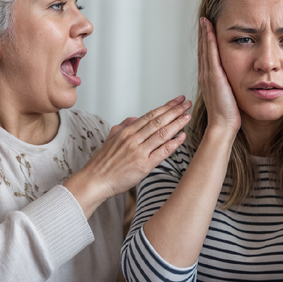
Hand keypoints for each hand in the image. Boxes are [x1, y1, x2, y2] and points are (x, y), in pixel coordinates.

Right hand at [68, 96, 191, 214]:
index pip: (150, 115)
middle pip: (158, 121)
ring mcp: (139, 152)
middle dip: (175, 111)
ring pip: (162, 134)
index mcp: (126, 132)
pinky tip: (182, 137)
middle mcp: (133, 139)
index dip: (166, 107)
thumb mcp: (110, 139)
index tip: (177, 100)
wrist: (95, 181)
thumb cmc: (103, 164)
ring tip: (188, 116)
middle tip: (187, 103)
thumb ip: (123, 127)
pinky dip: (173, 144)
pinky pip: (162, 152)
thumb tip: (135, 119)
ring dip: (177, 124)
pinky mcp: (144, 166)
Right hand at [198, 17, 239, 135]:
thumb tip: (237, 78)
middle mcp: (205, 75)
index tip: (207, 29)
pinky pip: (210, 54)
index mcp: (209, 79)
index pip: (207, 56)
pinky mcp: (213, 76)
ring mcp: (207, 75)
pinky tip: (209, 29)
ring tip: (205, 19)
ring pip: (204, 49)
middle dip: (203, 34)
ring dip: (204, 33)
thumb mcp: (229, 94)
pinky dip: (208, 41)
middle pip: (203, 49)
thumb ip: (230, 84)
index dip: (206, 42)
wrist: (223, 125)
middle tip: (204, 19)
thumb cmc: (229, 114)